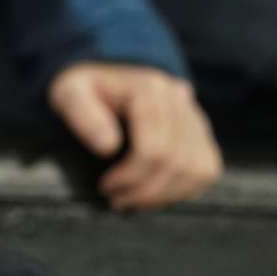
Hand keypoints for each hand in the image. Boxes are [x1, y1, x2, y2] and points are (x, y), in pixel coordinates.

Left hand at [49, 62, 222, 209]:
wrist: (106, 76)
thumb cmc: (86, 89)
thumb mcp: (70, 93)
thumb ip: (83, 115)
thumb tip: (108, 146)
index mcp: (150, 89)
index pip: (154, 148)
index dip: (131, 177)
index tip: (106, 186)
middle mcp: (180, 99)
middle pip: (176, 163)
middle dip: (144, 190)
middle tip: (116, 198)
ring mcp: (195, 116)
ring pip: (197, 170)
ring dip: (164, 195)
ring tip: (133, 198)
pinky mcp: (202, 133)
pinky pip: (206, 170)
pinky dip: (182, 189)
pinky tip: (154, 192)